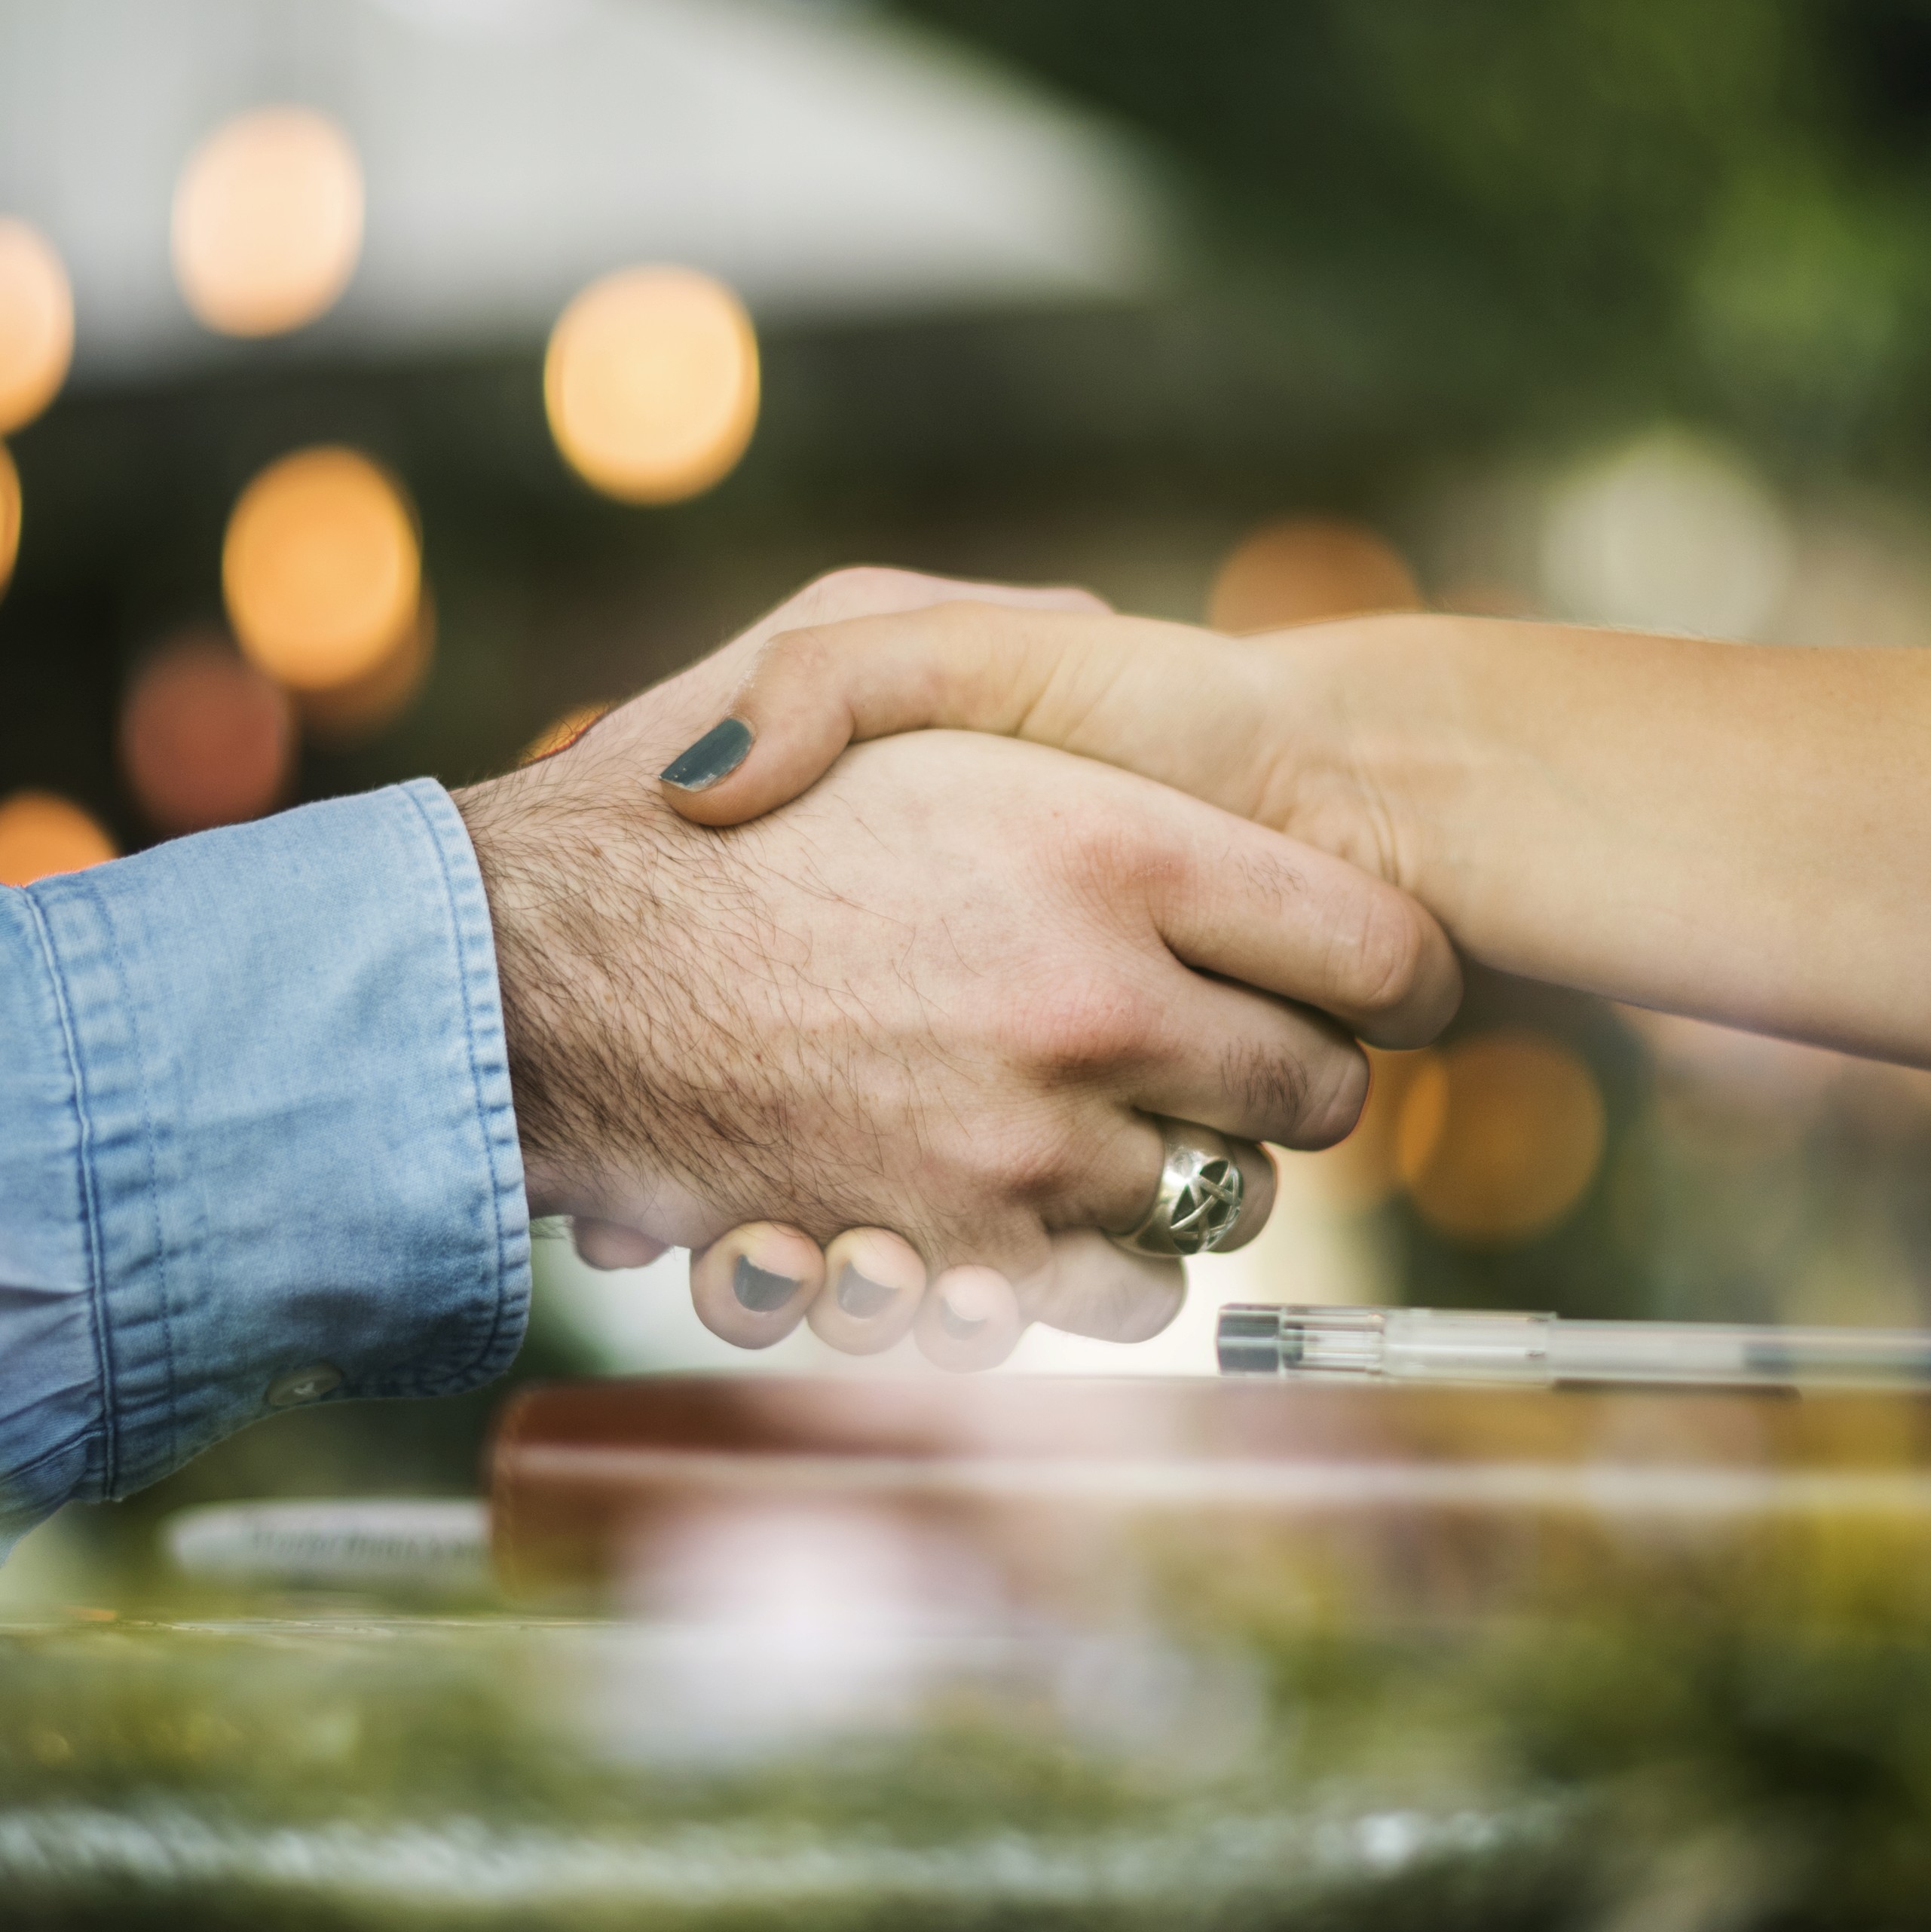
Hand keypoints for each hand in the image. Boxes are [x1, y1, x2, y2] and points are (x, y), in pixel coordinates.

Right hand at [454, 573, 1457, 1362]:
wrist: (533, 979)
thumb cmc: (684, 809)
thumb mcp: (836, 638)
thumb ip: (997, 633)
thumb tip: (1109, 635)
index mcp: (1103, 845)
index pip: (1372, 949)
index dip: (1397, 974)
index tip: (1373, 982)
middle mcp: (1095, 1004)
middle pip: (1318, 1096)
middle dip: (1295, 1078)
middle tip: (1235, 1050)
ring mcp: (1032, 1147)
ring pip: (1226, 1204)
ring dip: (1194, 1172)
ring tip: (1117, 1120)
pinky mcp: (964, 1257)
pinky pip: (1127, 1298)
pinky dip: (1109, 1266)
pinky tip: (1050, 1204)